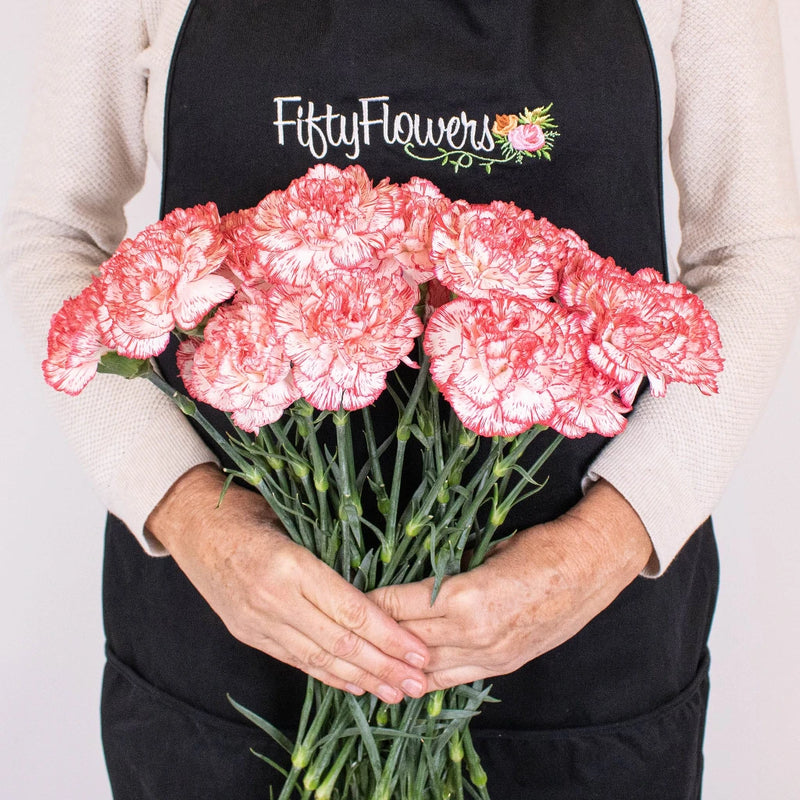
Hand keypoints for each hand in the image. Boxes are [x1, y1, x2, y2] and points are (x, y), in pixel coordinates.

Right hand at [146, 463, 428, 703]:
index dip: (387, 635)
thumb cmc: (247, 511)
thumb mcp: (291, 521)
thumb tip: (379, 587)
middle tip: (419, 682)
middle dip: (384, 665)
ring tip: (396, 692)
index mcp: (288, 566)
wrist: (191, 524)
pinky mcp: (249, 634)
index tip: (419, 649)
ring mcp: (257, 622)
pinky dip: (328, 676)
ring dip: (361, 679)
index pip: (349, 609)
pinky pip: (295, 660)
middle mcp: (272, 600)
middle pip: (339, 642)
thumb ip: (328, 557)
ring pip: (318, 658)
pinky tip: (356, 686)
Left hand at [369, 479, 653, 689]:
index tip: (352, 597)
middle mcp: (476, 632)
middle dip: (378, 633)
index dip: (374, 602)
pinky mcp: (503, 665)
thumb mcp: (487, 549)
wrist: (591, 568)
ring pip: (428, 666)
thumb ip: (451, 569)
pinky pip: (455, 678)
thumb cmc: (540, 547)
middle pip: (409, 639)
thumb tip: (418, 576)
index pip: (403, 605)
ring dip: (397, 662)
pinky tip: (405, 678)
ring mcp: (491, 654)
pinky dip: (426, 678)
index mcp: (468, 596)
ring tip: (370, 656)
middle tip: (352, 626)